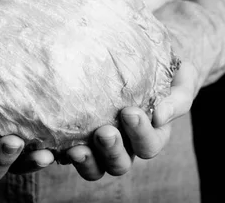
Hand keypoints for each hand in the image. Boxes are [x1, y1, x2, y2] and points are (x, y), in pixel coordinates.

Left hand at [65, 61, 199, 180]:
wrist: (136, 59)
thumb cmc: (162, 70)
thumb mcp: (180, 79)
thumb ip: (176, 97)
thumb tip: (161, 114)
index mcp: (149, 134)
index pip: (147, 144)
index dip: (140, 133)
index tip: (129, 112)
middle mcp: (123, 146)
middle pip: (119, 163)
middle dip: (112, 150)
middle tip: (104, 132)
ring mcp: (97, 146)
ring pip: (94, 167)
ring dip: (86, 160)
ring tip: (76, 149)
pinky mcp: (72, 139)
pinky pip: (63, 155)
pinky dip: (55, 156)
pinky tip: (45, 151)